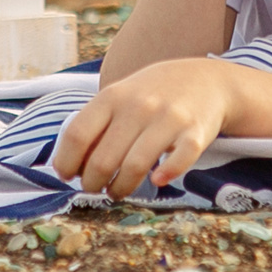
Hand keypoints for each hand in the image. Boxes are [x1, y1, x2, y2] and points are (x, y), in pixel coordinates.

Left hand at [49, 57, 239, 197]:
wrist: (205, 80)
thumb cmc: (152, 95)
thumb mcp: (120, 97)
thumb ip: (96, 125)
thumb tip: (68, 166)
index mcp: (112, 97)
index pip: (77, 135)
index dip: (66, 162)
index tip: (67, 175)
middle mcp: (138, 106)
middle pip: (103, 159)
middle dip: (92, 183)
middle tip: (95, 188)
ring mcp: (168, 118)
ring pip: (135, 166)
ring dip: (121, 188)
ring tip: (117, 191)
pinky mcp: (196, 132)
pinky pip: (180, 159)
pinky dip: (167, 173)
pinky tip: (158, 180)